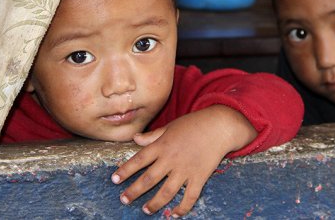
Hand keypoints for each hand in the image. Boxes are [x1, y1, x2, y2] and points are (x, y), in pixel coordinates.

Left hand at [111, 105, 255, 216]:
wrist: (219, 126)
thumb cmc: (194, 124)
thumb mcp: (170, 126)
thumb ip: (152, 135)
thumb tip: (135, 138)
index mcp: (162, 145)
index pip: (139, 159)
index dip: (125, 170)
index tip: (114, 180)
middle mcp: (171, 159)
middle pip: (149, 178)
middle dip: (134, 191)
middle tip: (124, 200)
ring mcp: (185, 169)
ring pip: (166, 191)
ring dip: (154, 203)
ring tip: (146, 210)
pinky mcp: (199, 177)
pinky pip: (189, 197)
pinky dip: (182, 208)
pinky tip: (174, 214)